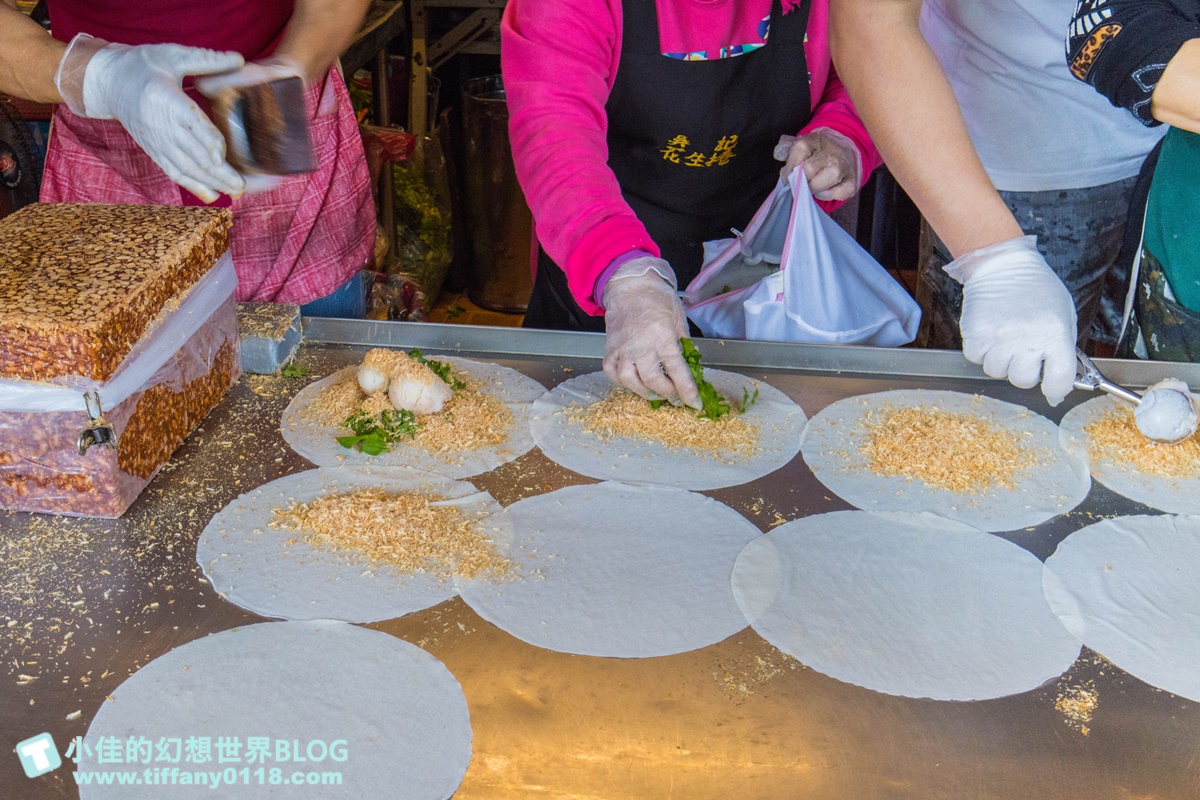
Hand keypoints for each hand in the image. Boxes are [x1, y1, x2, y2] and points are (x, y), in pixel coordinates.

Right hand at [55, 34, 245, 202]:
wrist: (108, 82)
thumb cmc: (143, 65)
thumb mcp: (172, 55)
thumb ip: (206, 59)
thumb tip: (239, 59)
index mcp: (166, 99)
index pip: (191, 125)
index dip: (207, 142)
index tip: (223, 155)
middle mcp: (161, 126)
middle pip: (193, 153)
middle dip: (218, 172)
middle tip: (242, 185)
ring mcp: (157, 142)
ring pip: (186, 167)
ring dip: (211, 183)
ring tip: (235, 192)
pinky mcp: (154, 151)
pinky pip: (174, 172)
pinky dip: (193, 186)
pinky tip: (212, 195)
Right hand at [601, 258, 701, 408]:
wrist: (630, 287)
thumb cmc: (658, 300)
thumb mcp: (679, 319)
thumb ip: (683, 344)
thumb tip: (689, 367)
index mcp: (662, 336)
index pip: (677, 370)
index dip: (687, 391)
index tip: (694, 404)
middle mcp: (640, 345)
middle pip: (653, 380)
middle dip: (667, 394)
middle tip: (675, 397)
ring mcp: (622, 349)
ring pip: (630, 381)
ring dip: (645, 392)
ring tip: (656, 393)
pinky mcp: (609, 350)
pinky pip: (613, 374)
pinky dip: (623, 383)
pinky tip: (635, 382)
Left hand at [774, 127, 861, 201]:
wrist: (845, 150)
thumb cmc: (818, 152)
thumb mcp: (803, 146)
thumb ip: (788, 153)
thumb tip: (781, 163)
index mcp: (817, 140)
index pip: (800, 148)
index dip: (791, 164)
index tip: (789, 173)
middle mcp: (832, 151)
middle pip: (809, 168)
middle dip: (800, 180)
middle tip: (799, 183)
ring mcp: (844, 166)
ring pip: (826, 181)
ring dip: (814, 188)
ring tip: (811, 188)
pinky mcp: (852, 181)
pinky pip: (839, 193)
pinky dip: (828, 195)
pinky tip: (823, 191)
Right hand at [946, 236, 1076, 405]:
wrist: (1003, 265)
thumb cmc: (1036, 290)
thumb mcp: (1063, 315)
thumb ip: (1062, 349)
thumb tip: (1058, 385)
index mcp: (1055, 335)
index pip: (1059, 382)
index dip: (1056, 387)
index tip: (1052, 384)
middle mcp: (1027, 339)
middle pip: (1023, 381)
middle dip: (1024, 370)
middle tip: (1024, 351)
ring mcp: (998, 338)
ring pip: (996, 371)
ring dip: (1001, 360)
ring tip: (1005, 338)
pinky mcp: (975, 334)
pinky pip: (976, 358)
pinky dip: (982, 350)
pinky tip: (990, 332)